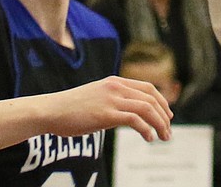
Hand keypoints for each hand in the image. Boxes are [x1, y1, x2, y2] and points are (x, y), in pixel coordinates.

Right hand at [46, 76, 171, 143]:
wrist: (52, 110)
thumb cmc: (72, 108)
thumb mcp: (97, 98)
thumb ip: (113, 100)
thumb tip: (125, 113)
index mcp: (115, 82)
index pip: (148, 88)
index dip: (162, 102)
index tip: (167, 116)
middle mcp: (116, 87)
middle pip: (151, 98)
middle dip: (164, 115)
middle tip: (168, 131)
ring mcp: (111, 99)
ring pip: (146, 108)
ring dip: (159, 124)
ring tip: (163, 137)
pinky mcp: (106, 114)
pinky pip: (134, 119)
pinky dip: (146, 129)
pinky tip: (149, 138)